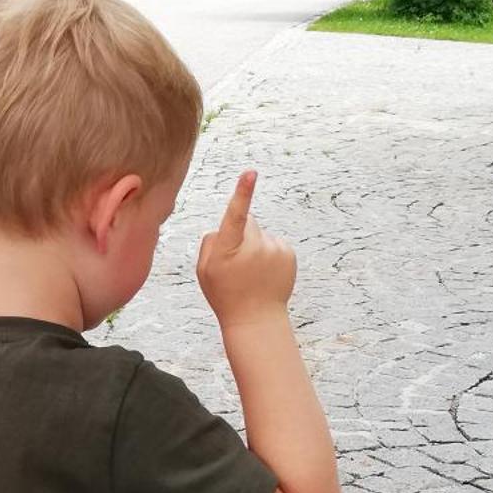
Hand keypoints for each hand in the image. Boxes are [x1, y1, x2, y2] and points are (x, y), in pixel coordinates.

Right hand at [196, 170, 296, 324]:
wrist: (256, 319)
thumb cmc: (225, 294)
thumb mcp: (204, 271)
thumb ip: (210, 243)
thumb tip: (224, 227)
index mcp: (229, 251)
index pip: (236, 216)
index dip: (242, 193)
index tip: (250, 173)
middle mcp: (254, 247)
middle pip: (248, 221)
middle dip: (242, 233)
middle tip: (237, 261)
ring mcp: (274, 250)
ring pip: (260, 233)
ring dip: (255, 246)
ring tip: (252, 272)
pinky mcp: (288, 253)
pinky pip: (273, 242)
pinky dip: (268, 253)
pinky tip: (264, 273)